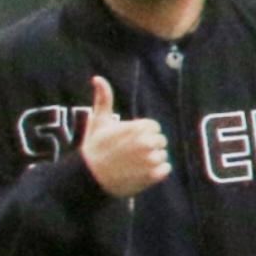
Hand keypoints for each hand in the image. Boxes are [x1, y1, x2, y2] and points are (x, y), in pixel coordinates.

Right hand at [75, 79, 167, 197]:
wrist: (89, 177)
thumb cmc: (94, 147)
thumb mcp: (98, 122)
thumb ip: (103, 99)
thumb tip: (98, 78)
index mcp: (136, 128)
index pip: (153, 127)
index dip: (142, 133)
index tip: (127, 140)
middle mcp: (145, 143)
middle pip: (160, 140)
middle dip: (148, 146)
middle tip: (129, 153)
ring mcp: (150, 160)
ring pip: (163, 155)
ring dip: (151, 160)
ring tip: (132, 164)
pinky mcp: (152, 176)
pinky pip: (166, 169)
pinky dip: (156, 172)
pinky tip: (139, 172)